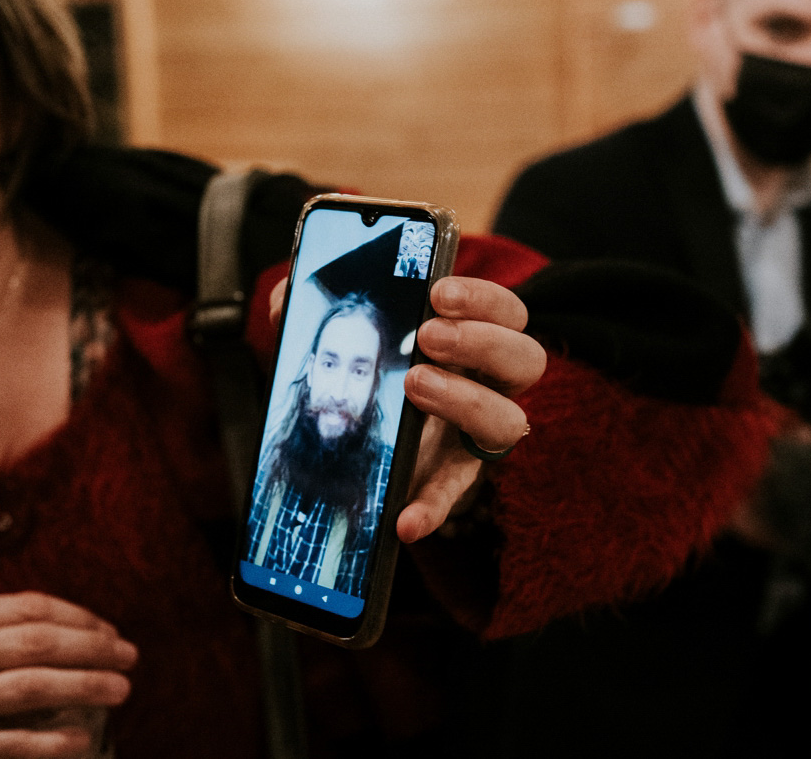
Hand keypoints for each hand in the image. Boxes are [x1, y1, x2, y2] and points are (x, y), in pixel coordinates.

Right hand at [0, 592, 136, 758]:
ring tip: (120, 689)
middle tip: (128, 656)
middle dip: (90, 647)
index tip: (110, 629)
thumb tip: (78, 626)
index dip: (78, 616)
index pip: (28, 607)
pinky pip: (12, 743)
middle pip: (35, 642)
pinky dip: (52, 740)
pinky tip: (81, 738)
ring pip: (30, 686)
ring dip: (84, 686)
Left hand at [264, 274, 544, 541]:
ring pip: (508, 421)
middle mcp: (490, 382)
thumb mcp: (350, 325)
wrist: (361, 428)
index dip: (483, 298)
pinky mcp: (453, 478)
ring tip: (415, 387)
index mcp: (473, 335)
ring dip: (467, 401)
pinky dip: (431, 506)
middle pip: (525, 358)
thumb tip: (285, 298)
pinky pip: (454, 496)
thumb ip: (321, 304)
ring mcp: (477, 433)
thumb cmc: (371, 362)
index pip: (507, 310)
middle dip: (480, 340)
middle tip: (428, 336)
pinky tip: (403, 519)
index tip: (439, 292)